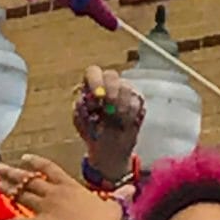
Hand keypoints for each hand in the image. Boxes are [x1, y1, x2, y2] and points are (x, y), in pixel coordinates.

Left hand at [0, 154, 122, 219]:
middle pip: (28, 179)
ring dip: (7, 190)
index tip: (25, 158)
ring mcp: (44, 208)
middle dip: (12, 173)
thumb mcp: (114, 206)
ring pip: (20, 196)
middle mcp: (54, 194)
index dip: (36, 163)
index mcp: (70, 187)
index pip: (49, 169)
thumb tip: (130, 188)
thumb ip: (119, 196)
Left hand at [74, 66, 143, 181]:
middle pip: (111, 75)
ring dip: (119, 106)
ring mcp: (124, 90)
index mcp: (91, 86)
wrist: (110, 147)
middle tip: (110, 103)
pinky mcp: (138, 100)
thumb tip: (86, 99)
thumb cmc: (92, 131)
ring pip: (126, 88)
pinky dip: (130, 114)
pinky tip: (123, 124)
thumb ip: (82, 109)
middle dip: (111, 89)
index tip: (97, 96)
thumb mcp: (82, 122)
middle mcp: (108, 84)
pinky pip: (137, 101)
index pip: (93, 72)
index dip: (95, 81)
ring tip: (114, 121)